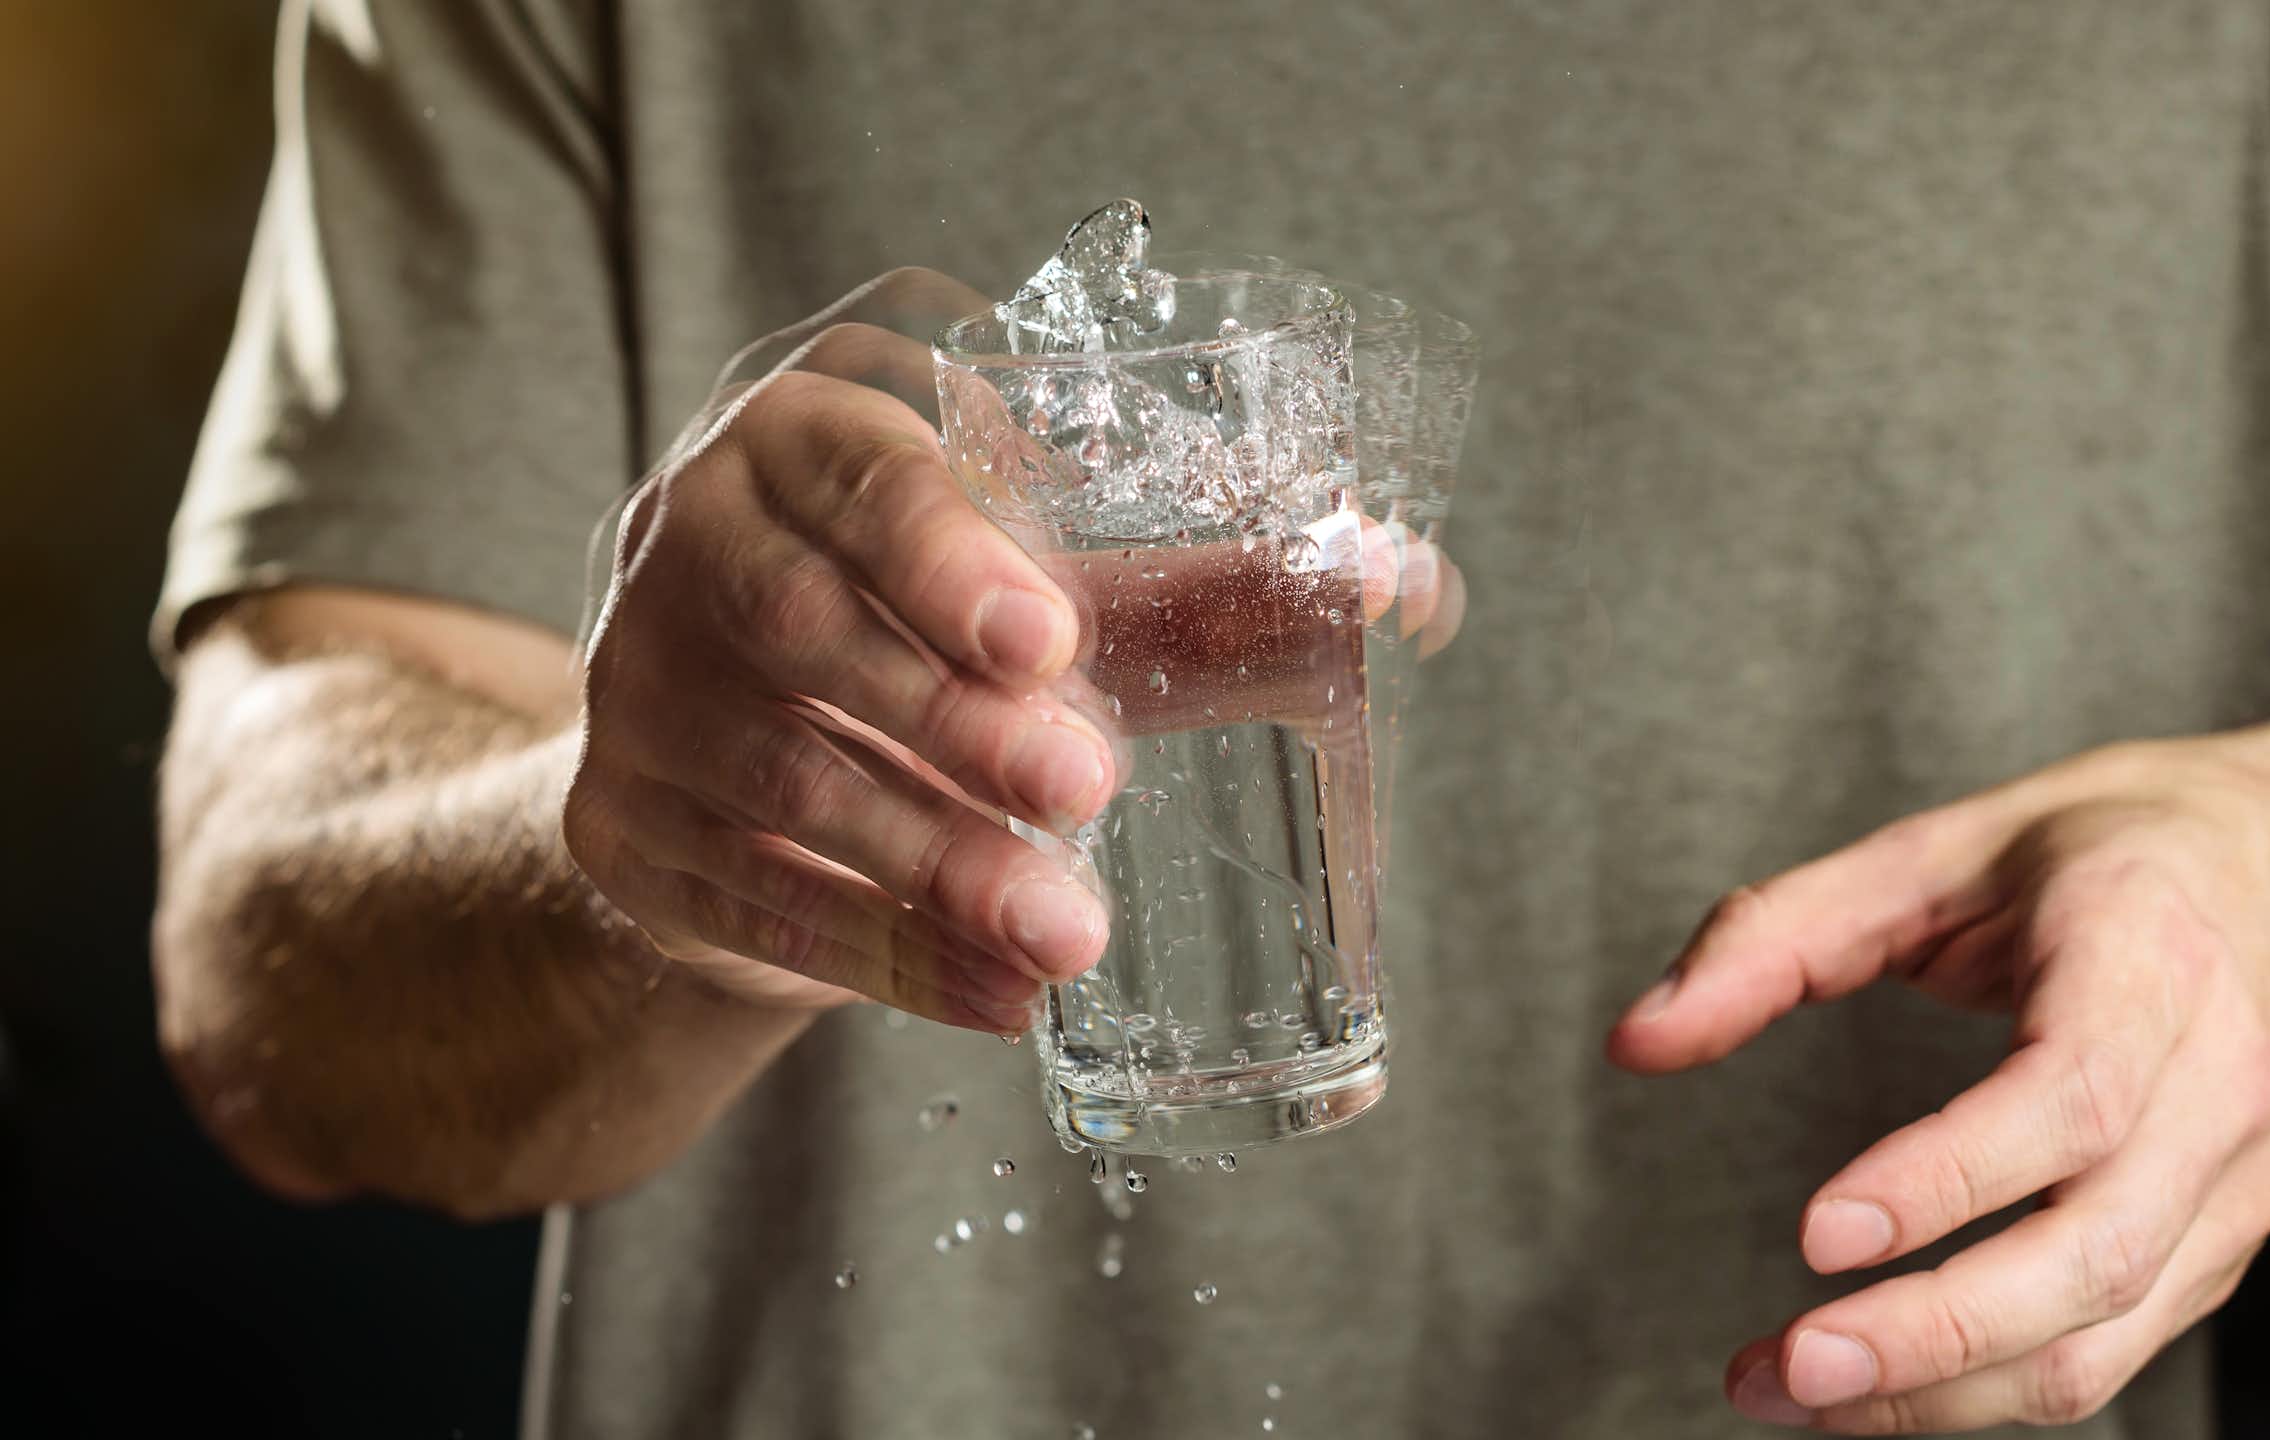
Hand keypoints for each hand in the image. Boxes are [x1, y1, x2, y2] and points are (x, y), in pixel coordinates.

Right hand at [566, 270, 1461, 1027]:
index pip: (863, 472)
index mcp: (808, 434)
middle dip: (951, 719)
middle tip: (1086, 786)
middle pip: (805, 624)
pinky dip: (882, 956)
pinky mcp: (620, 820)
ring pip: (779, 775)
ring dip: (932, 864)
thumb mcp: (1033, 567)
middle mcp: (695, 536)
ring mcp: (638, 682)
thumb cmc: (921, 610)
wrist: (731, 724)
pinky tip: (996, 995)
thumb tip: (1407, 583)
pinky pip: (749, 896)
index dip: (946, 553)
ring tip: (1065, 933)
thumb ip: (1194, 576)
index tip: (1047, 639)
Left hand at [1609, 721, 2269, 1430]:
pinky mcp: (2219, 1247)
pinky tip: (1876, 1389)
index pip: (2070, 1099)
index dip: (1950, 1178)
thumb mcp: (1943, 847)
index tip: (1822, 1233)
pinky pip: (2111, 1351)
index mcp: (2149, 957)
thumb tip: (1637, 1038)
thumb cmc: (2121, 855)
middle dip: (1933, 1334)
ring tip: (1789, 1392)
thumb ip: (1779, 935)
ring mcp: (2235, 1185)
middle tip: (1786, 1367)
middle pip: (2091, 1253)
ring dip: (1944, 1394)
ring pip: (2104, 1335)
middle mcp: (2217, 1086)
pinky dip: (1988, 1391)